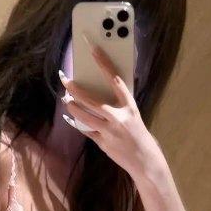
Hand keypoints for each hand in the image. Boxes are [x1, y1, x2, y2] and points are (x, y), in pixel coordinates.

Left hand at [59, 35, 161, 180]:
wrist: (145, 160)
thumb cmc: (138, 133)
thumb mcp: (133, 114)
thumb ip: (119, 103)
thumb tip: (101, 89)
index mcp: (129, 106)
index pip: (115, 79)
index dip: (103, 63)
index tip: (93, 49)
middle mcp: (119, 117)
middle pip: (92, 100)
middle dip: (75, 89)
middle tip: (65, 79)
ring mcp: (109, 131)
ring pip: (84, 115)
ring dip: (72, 106)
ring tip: (66, 100)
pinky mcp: (102, 143)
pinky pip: (84, 129)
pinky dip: (75, 122)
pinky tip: (69, 117)